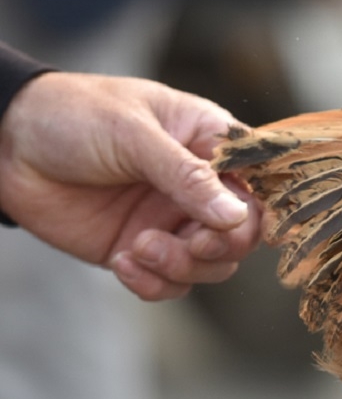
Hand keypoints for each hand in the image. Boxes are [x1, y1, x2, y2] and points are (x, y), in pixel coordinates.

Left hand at [0, 71, 260, 299]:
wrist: (5, 144)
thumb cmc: (73, 115)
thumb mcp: (133, 134)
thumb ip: (186, 176)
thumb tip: (237, 217)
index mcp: (210, 145)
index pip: (259, 186)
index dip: (256, 212)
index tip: (233, 224)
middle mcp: (200, 188)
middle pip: (242, 236)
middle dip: (219, 247)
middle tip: (190, 243)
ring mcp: (171, 221)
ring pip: (211, 266)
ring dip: (182, 267)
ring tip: (141, 248)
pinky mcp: (142, 250)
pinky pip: (170, 284)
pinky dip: (154, 283)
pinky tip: (124, 262)